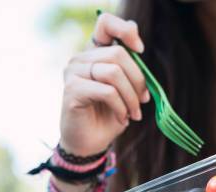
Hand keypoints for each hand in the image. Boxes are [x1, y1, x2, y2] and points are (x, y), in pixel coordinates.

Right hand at [59, 12, 149, 155]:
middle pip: (118, 53)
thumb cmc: (107, 116)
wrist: (89, 143)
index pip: (105, 24)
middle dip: (137, 80)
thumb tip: (139, 49)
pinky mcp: (72, 90)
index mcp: (94, 54)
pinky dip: (121, 106)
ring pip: (114, 73)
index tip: (140, 49)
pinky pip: (107, 91)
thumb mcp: (125, 90)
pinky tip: (122, 118)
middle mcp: (80, 59)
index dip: (126, 30)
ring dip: (131, 97)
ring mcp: (73, 72)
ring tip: (134, 114)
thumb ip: (130, 69)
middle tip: (142, 101)